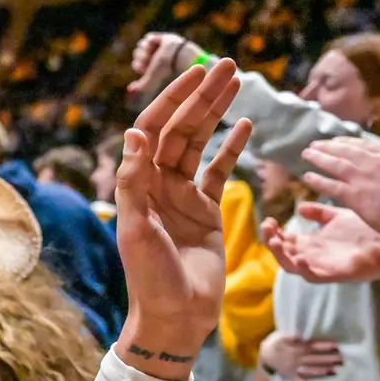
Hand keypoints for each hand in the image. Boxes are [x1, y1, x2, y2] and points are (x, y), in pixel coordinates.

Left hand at [113, 57, 252, 377]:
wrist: (175, 316)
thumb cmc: (151, 278)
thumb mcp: (137, 230)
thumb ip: (134, 182)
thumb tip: (133, 132)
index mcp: (138, 184)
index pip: (153, 128)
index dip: (173, 98)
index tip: (196, 74)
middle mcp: (158, 183)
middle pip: (180, 128)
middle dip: (201, 95)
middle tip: (226, 64)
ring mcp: (182, 195)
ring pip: (200, 143)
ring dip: (216, 111)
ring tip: (236, 81)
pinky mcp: (205, 210)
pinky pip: (219, 170)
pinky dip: (232, 147)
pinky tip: (245, 124)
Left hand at [127, 32, 199, 100]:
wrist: (179, 58)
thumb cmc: (165, 71)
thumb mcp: (150, 79)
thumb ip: (141, 86)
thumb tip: (130, 89)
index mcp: (152, 69)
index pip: (137, 64)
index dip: (138, 65)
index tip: (145, 68)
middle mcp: (155, 59)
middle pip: (137, 53)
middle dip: (141, 57)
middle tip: (149, 60)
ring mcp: (159, 49)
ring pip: (141, 45)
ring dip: (145, 50)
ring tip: (154, 54)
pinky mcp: (164, 39)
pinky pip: (148, 38)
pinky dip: (151, 42)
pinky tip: (158, 46)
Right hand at [258, 332, 343, 380]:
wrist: (265, 356)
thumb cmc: (276, 342)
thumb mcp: (280, 335)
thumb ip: (289, 335)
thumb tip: (298, 336)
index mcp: (295, 347)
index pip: (312, 346)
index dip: (323, 346)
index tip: (336, 345)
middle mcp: (296, 358)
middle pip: (314, 358)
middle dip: (328, 359)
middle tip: (342, 360)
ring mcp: (294, 368)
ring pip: (310, 369)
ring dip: (322, 370)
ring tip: (335, 370)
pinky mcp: (292, 376)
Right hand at [260, 202, 379, 284]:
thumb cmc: (366, 232)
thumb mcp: (337, 218)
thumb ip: (319, 214)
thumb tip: (300, 208)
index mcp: (311, 243)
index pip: (284, 239)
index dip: (273, 231)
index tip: (269, 219)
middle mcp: (312, 256)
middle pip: (282, 253)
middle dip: (271, 241)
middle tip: (268, 227)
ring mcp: (321, 266)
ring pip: (291, 266)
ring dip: (280, 255)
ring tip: (276, 241)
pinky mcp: (334, 274)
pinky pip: (312, 276)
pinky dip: (303, 268)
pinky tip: (299, 257)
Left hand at [300, 136, 379, 239]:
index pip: (363, 144)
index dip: (347, 142)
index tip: (337, 141)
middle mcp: (372, 163)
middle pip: (345, 150)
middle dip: (328, 146)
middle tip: (314, 144)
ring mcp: (362, 178)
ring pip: (334, 164)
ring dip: (318, 158)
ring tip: (306, 154)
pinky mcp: (354, 196)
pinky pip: (331, 186)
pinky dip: (318, 180)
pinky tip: (308, 177)